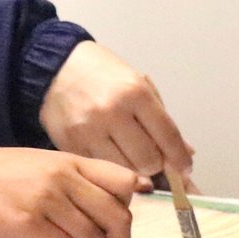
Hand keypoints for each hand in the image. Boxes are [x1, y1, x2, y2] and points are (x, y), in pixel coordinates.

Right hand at [40, 42, 194, 180]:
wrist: (53, 66)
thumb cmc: (101, 73)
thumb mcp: (137, 85)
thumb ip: (160, 120)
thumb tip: (185, 153)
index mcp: (135, 93)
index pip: (168, 137)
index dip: (180, 159)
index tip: (185, 169)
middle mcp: (112, 112)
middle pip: (147, 161)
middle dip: (155, 165)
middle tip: (151, 160)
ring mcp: (88, 130)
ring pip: (123, 171)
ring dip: (132, 170)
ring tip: (130, 160)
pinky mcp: (70, 144)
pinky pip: (100, 169)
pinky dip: (109, 169)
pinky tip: (110, 158)